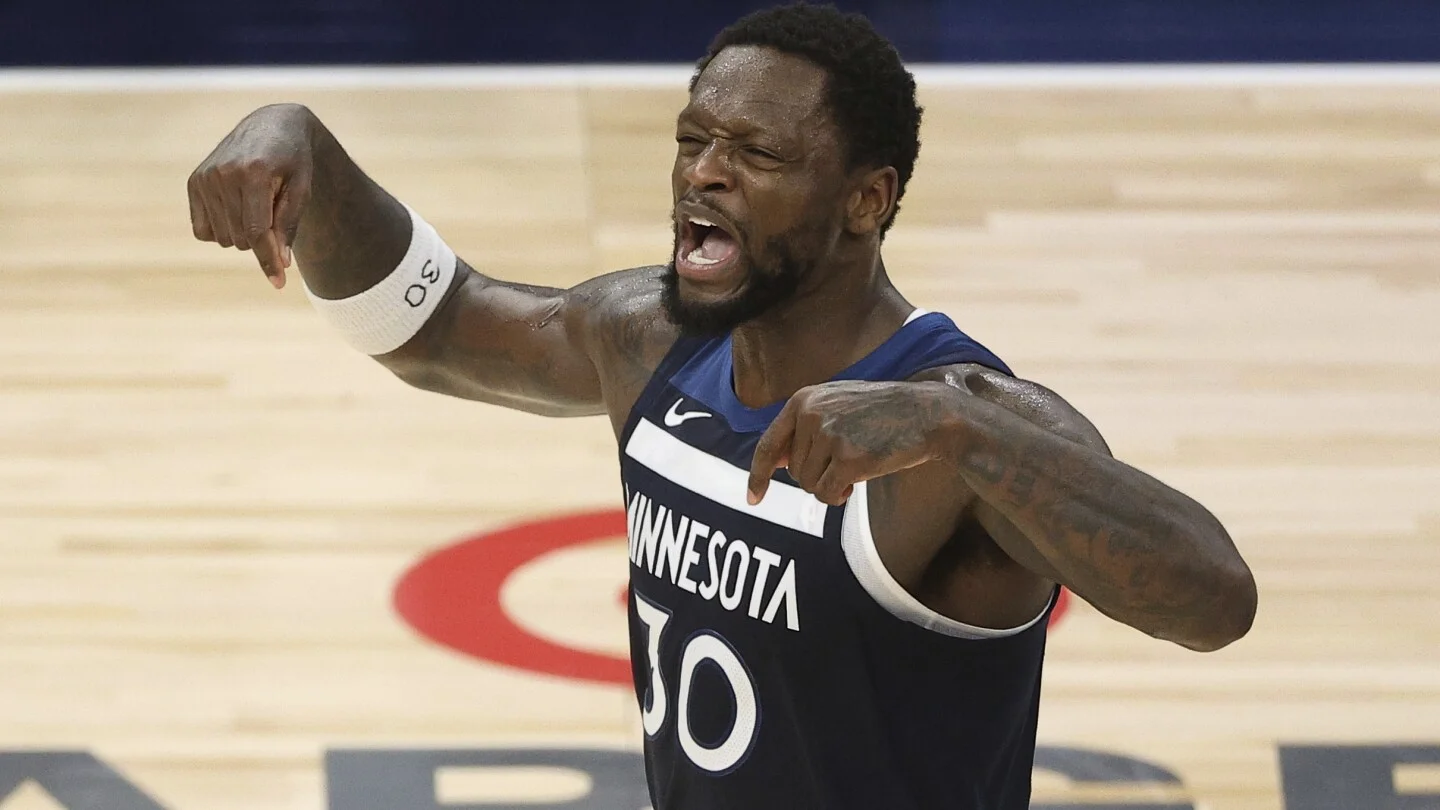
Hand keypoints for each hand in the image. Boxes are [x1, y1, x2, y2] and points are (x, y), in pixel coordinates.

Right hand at [186, 103, 315, 288]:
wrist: (272, 126)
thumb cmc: (294, 161)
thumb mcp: (302, 189)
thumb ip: (289, 225)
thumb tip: (280, 263)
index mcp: (253, 172)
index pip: (257, 232)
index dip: (268, 261)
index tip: (279, 283)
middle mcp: (222, 173)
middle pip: (241, 238)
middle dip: (261, 241)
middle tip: (275, 215)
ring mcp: (204, 177)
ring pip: (223, 238)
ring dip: (243, 235)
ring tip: (257, 205)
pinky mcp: (193, 182)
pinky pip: (204, 230)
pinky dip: (223, 229)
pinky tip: (237, 209)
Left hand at [747, 381, 957, 506]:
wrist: (925, 414)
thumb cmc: (882, 413)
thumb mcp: (837, 406)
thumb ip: (804, 428)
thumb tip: (776, 462)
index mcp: (803, 399)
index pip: (769, 445)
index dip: (758, 475)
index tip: (753, 499)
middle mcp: (811, 414)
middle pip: (794, 471)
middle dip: (817, 477)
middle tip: (845, 465)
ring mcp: (829, 435)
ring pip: (809, 485)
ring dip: (829, 486)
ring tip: (855, 469)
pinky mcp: (848, 458)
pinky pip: (826, 494)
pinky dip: (838, 496)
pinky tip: (855, 486)